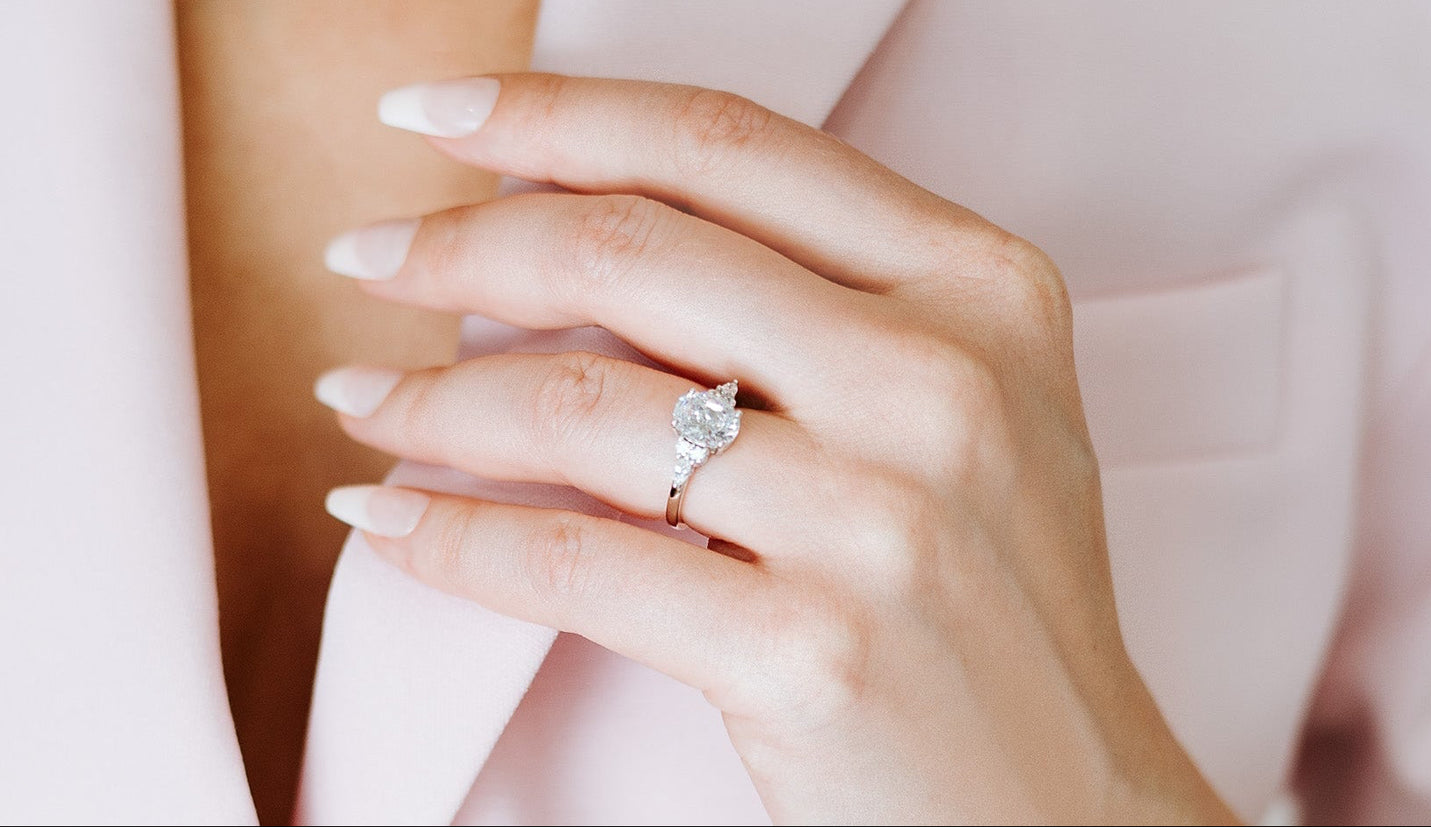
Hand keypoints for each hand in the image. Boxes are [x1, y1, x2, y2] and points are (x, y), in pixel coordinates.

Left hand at [315, 74, 1232, 823]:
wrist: (1072, 810)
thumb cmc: (996, 603)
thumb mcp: (967, 411)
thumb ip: (825, 306)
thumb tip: (579, 233)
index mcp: (983, 289)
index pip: (732, 148)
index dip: (560, 114)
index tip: (440, 112)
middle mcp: (940, 380)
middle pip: (635, 250)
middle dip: (460, 242)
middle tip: (366, 255)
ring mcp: (880, 516)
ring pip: (580, 405)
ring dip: (431, 400)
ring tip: (359, 401)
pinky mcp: (809, 650)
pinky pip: (569, 563)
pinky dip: (450, 538)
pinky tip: (390, 522)